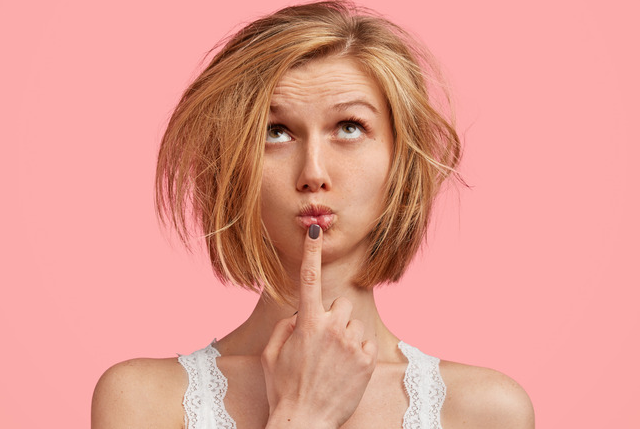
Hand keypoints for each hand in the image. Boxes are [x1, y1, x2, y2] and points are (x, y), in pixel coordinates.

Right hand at [261, 224, 377, 428]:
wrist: (304, 423)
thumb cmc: (283, 390)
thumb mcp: (272, 356)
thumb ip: (285, 327)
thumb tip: (299, 316)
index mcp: (306, 324)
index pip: (308, 279)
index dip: (312, 251)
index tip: (316, 230)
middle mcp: (331, 329)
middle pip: (341, 304)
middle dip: (333, 316)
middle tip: (322, 343)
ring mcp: (351, 345)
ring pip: (354, 324)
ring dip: (345, 337)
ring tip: (332, 363)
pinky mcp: (366, 361)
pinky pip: (365, 344)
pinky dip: (356, 354)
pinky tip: (344, 372)